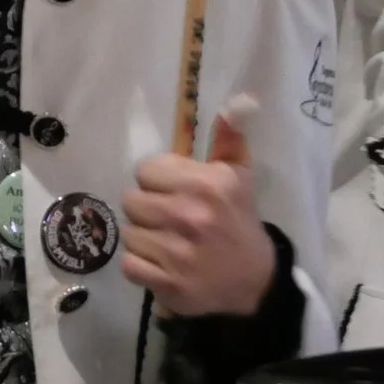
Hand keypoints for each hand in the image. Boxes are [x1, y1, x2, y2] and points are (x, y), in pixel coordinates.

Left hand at [122, 100, 277, 317]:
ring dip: (143, 237)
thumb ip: (230, 138)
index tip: (173, 191)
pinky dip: (141, 265)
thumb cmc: (240, 222)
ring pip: (128, 232)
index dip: (157, 180)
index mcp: (206, 184)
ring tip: (165, 241)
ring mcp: (177, 252)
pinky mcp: (167, 283)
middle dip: (147, 208)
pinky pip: (129, 264)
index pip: (146, 170)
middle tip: (167, 218)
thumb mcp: (240, 175)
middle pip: (131, 200)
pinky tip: (161, 263)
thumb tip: (239, 101)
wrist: (255, 283)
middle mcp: (189, 215)